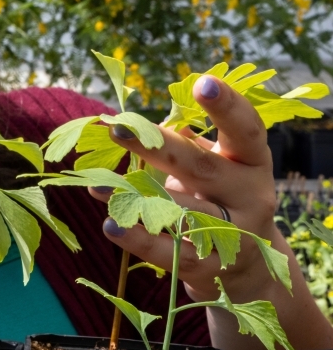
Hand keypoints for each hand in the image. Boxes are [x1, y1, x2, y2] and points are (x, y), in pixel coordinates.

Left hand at [87, 75, 332, 349]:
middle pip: (201, 166)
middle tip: (117, 127)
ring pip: (183, 211)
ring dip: (136, 196)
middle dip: (158, 145)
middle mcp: (248, 194)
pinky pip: (170, 252)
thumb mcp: (212, 167)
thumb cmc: (216, 197)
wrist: (245, 267)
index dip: (227, 106)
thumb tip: (125, 123)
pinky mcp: (210, 266)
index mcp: (251, 161)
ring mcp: (233, 233)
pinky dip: (138, 239)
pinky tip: (110, 226)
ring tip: (97, 186)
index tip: (202, 82)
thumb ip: (181, 144)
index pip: (246, 129)